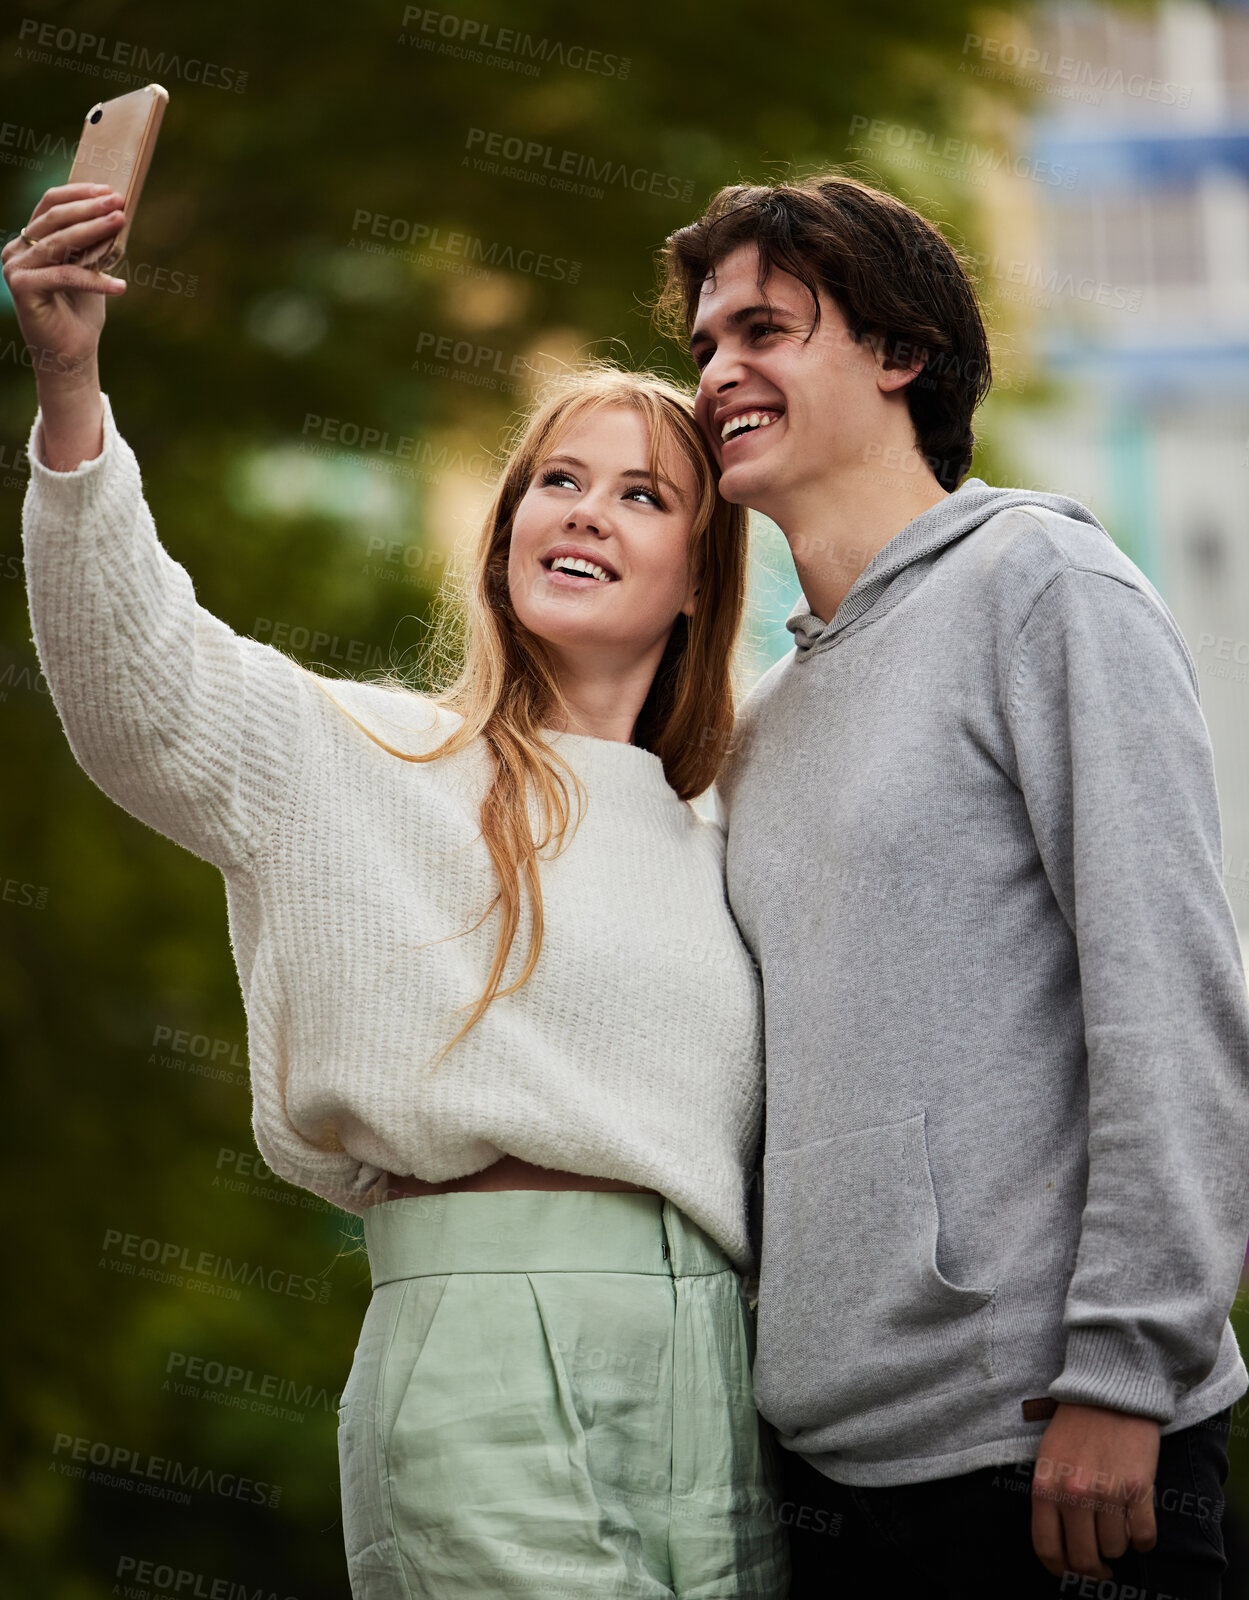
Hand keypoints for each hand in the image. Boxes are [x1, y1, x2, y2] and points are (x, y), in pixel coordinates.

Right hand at [1, 182, 128, 386]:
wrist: (71, 355)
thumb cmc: (81, 312)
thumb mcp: (89, 268)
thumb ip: (92, 243)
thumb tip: (114, 212)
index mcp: (28, 241)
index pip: (50, 204)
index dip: (79, 193)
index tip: (109, 190)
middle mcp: (16, 251)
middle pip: (55, 219)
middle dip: (90, 208)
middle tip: (119, 203)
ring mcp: (15, 268)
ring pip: (59, 242)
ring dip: (94, 231)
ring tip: (120, 223)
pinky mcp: (22, 288)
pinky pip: (65, 276)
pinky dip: (95, 279)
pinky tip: (122, 285)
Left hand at [1031, 1402, 1160, 1579]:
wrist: (1108, 1391)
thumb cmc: (1075, 1425)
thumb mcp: (1047, 1457)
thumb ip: (1049, 1497)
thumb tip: (1058, 1544)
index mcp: (1045, 1486)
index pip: (1047, 1548)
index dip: (1061, 1569)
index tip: (1071, 1571)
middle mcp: (1074, 1494)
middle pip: (1083, 1559)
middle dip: (1093, 1569)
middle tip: (1101, 1566)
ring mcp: (1107, 1492)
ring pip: (1115, 1549)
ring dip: (1117, 1545)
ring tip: (1116, 1526)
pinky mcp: (1138, 1488)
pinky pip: (1143, 1537)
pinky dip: (1142, 1539)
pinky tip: (1137, 1525)